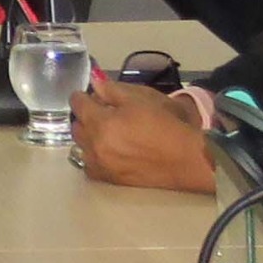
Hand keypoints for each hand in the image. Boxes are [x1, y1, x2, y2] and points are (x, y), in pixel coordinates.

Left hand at [73, 69, 216, 191]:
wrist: (186, 159)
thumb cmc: (166, 125)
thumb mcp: (142, 99)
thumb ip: (112, 90)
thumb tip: (93, 82)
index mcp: (101, 122)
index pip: (77, 103)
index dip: (83, 95)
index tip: (91, 95)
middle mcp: (94, 145)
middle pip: (76, 125)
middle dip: (86, 116)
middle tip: (103, 113)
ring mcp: (99, 164)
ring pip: (80, 145)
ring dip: (88, 135)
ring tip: (107, 132)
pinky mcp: (108, 179)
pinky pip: (89, 164)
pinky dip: (93, 155)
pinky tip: (109, 151)